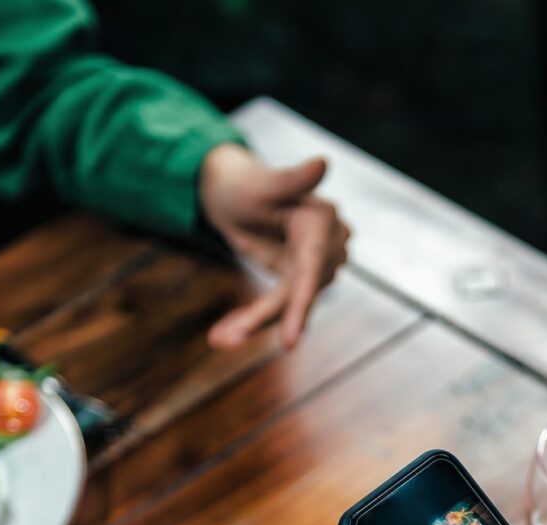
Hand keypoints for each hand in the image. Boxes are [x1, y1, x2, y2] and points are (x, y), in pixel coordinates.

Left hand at [198, 144, 350, 349]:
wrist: (232, 193)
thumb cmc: (244, 184)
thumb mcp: (262, 184)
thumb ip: (292, 179)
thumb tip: (322, 163)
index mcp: (321, 220)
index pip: (312, 269)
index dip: (302, 306)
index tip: (291, 341)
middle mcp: (327, 244)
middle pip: (298, 293)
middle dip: (262, 318)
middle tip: (223, 338)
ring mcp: (316, 263)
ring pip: (287, 305)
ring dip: (254, 323)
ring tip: (219, 338)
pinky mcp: (301, 277)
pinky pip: (281, 306)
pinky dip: (254, 319)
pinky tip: (226, 332)